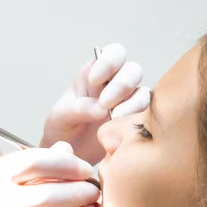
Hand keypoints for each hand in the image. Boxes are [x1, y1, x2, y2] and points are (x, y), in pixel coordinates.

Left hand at [40, 43, 150, 164]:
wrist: (70, 153)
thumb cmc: (63, 128)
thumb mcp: (60, 117)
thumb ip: (77, 109)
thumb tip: (100, 108)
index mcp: (95, 72)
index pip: (112, 53)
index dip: (109, 62)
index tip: (95, 80)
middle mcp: (115, 83)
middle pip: (132, 70)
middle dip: (121, 85)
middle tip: (105, 104)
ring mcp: (128, 102)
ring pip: (143, 91)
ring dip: (132, 103)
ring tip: (115, 118)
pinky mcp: (135, 120)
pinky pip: (146, 114)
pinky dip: (138, 118)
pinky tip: (124, 128)